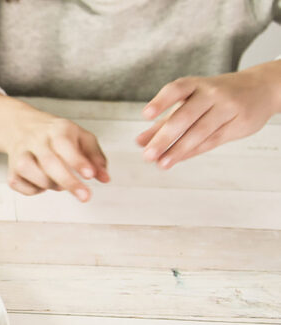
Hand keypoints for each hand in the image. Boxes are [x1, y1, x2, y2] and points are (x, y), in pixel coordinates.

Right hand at [0, 93, 108, 200]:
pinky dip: (36, 190)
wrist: (21, 127)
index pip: (64, 145)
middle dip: (68, 182)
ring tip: (59, 181)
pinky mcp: (11, 170)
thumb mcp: (81, 137)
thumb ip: (95, 157)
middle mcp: (35, 141)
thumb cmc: (57, 135)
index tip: (90, 176)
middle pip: (49, 163)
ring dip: (52, 185)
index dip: (77, 161)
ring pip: (34, 176)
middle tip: (85, 196)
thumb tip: (104, 178)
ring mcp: (20, 155)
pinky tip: (42, 182)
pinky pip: (23, 187)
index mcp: (56, 130)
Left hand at [138, 61, 280, 168]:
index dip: (161, 101)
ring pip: (200, 132)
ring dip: (178, 150)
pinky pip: (213, 140)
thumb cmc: (216, 97)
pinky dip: (192, 151)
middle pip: (185, 116)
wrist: (261, 88)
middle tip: (147, 154)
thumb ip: (164, 122)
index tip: (146, 114)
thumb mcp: (190, 102)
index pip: (177, 89)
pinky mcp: (239, 124)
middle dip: (164, 137)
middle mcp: (211, 94)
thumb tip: (139, 142)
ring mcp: (227, 108)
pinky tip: (177, 159)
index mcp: (196, 85)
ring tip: (160, 163)